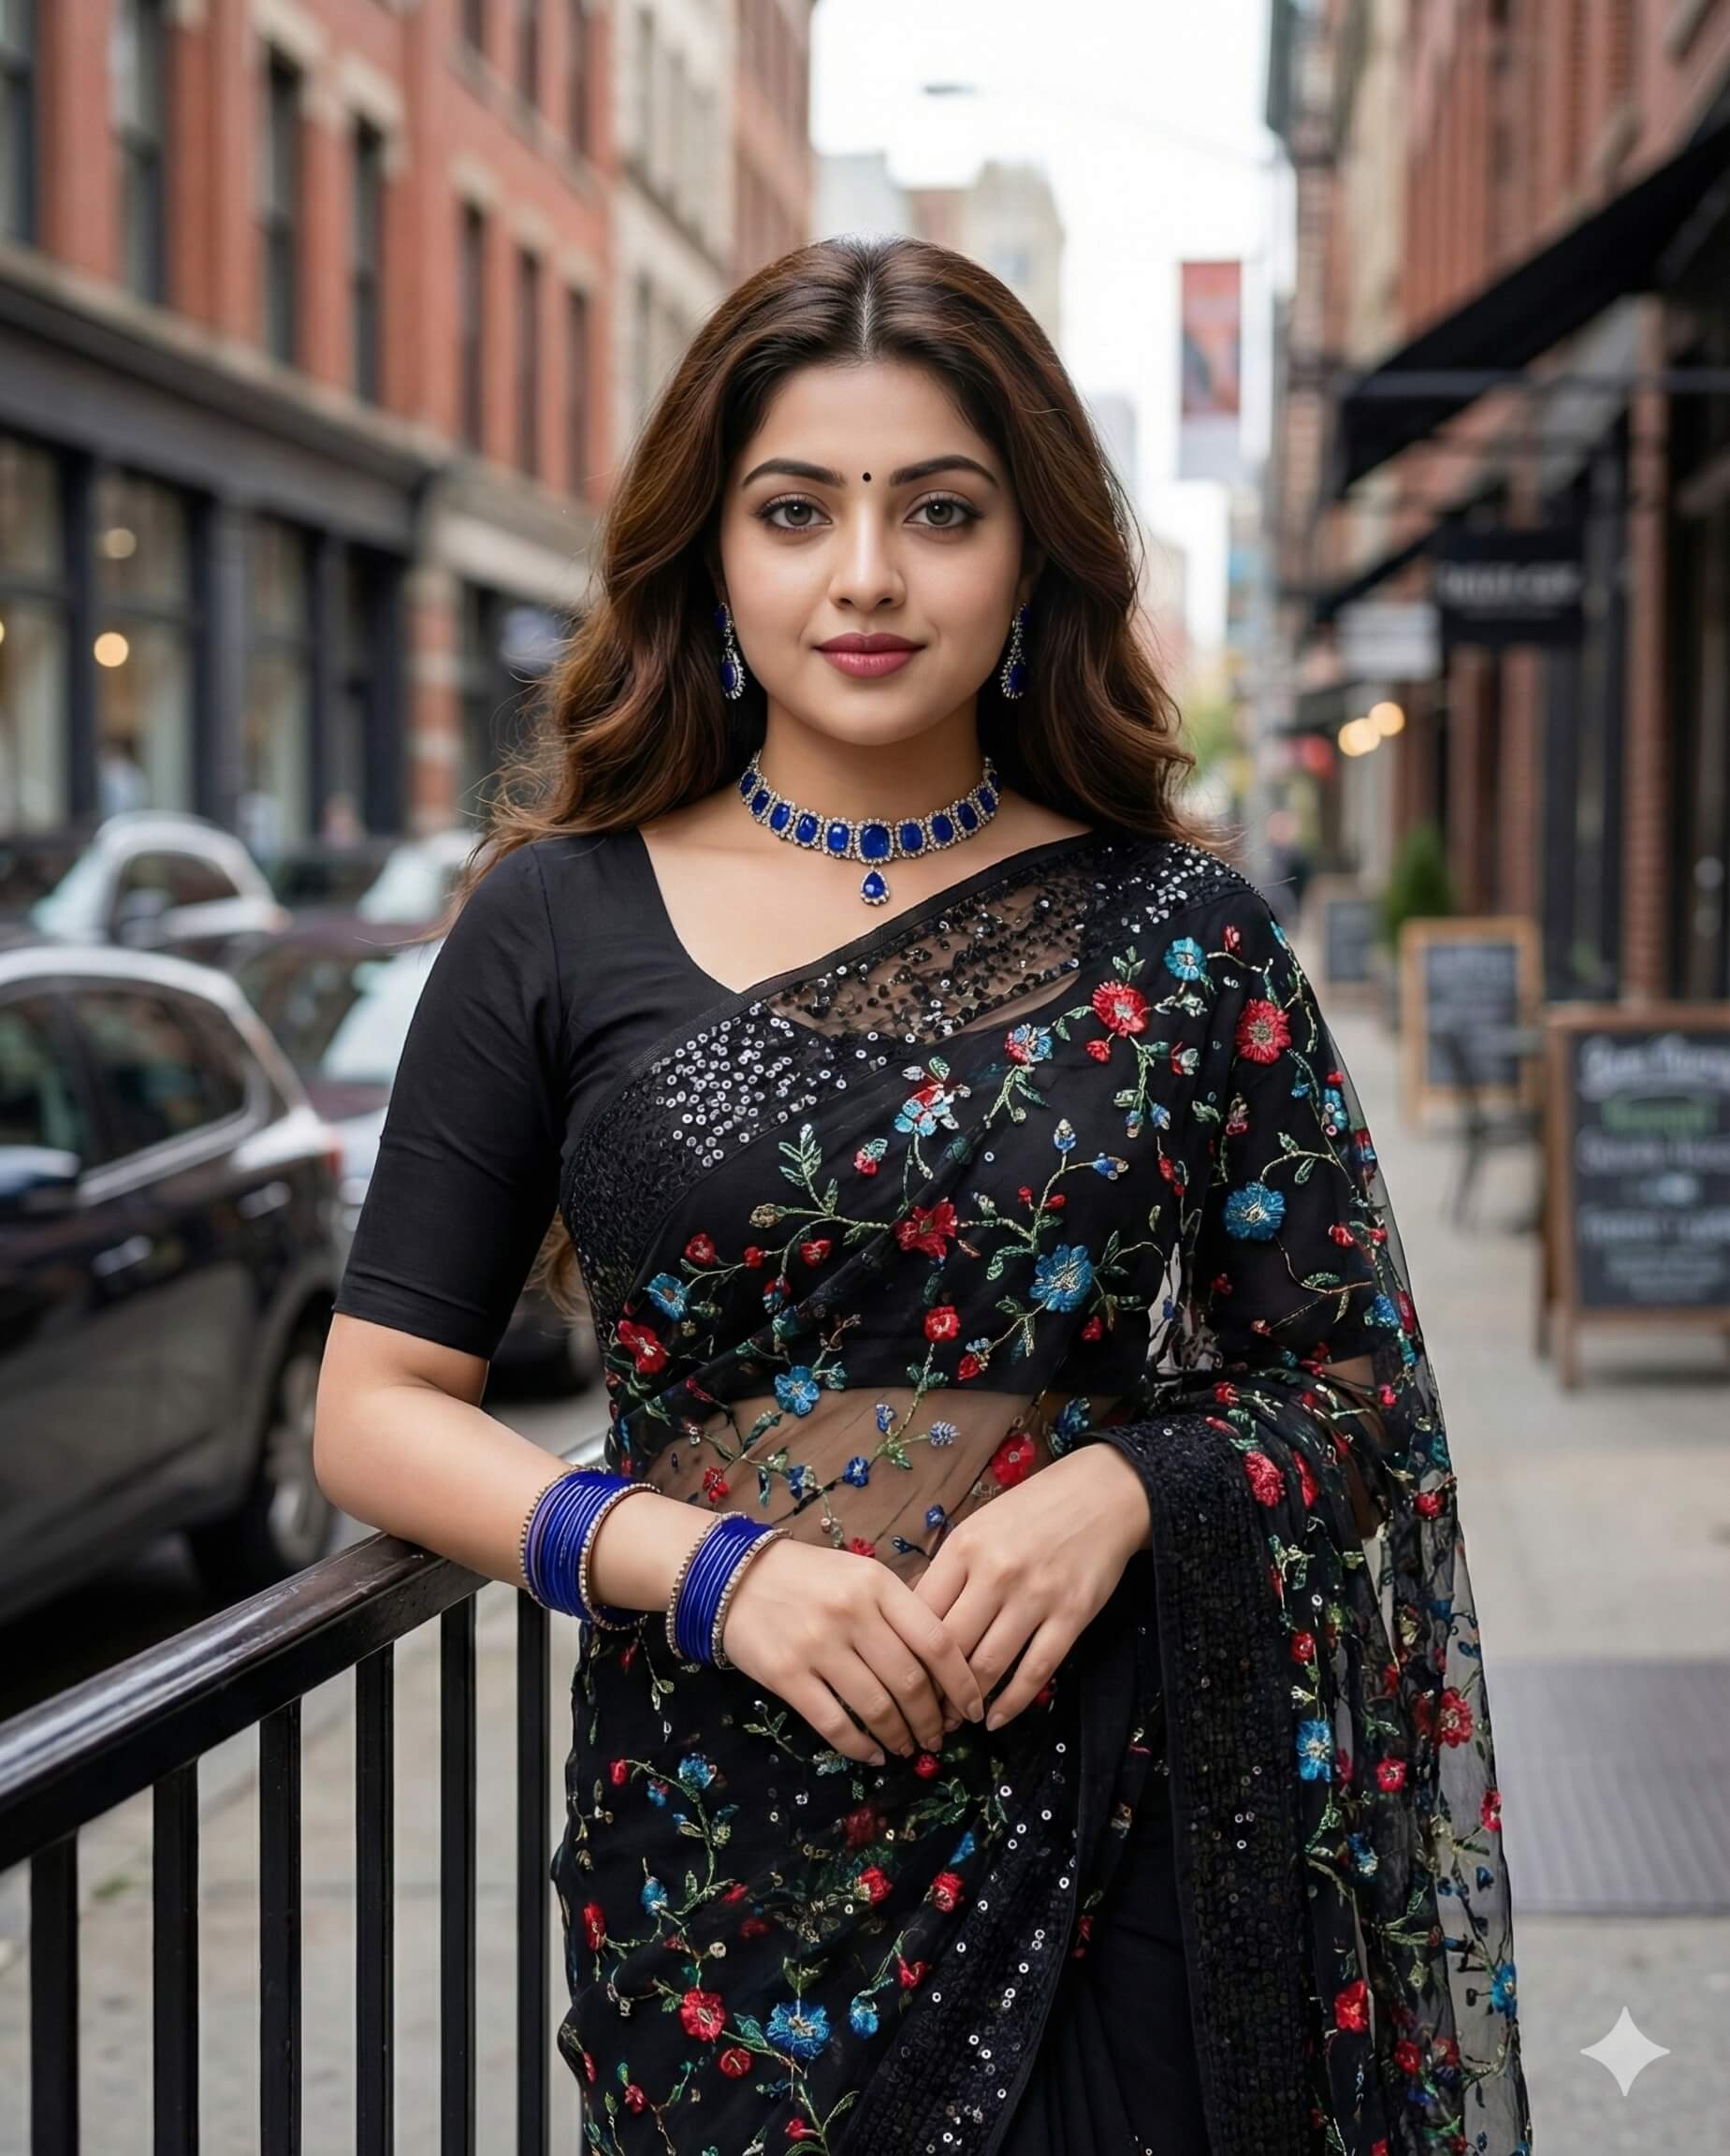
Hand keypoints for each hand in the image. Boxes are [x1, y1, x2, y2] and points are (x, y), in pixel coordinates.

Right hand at [717, 1538, 986, 1766]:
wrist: (735, 1576)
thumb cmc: (808, 1576)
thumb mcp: (860, 1574)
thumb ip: (899, 1609)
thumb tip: (944, 1663)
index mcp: (877, 1585)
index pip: (936, 1641)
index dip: (962, 1683)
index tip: (973, 1709)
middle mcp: (852, 1613)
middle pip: (910, 1680)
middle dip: (932, 1719)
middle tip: (939, 1736)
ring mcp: (817, 1645)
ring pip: (876, 1706)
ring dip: (900, 1736)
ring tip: (907, 1747)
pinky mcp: (786, 1675)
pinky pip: (833, 1723)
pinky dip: (859, 1746)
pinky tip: (872, 1754)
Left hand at [913, 1446, 1149, 1730]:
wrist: (1102, 1493)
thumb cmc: (1032, 1510)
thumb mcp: (979, 1526)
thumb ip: (948, 1570)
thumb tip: (910, 1621)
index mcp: (964, 1547)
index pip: (922, 1613)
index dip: (908, 1652)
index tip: (904, 1676)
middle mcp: (996, 1572)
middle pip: (950, 1645)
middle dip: (934, 1686)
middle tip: (926, 1709)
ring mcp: (1036, 1596)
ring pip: (989, 1665)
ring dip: (969, 1700)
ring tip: (958, 1717)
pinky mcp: (1072, 1615)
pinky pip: (1036, 1671)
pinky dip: (1011, 1703)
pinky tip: (996, 1718)